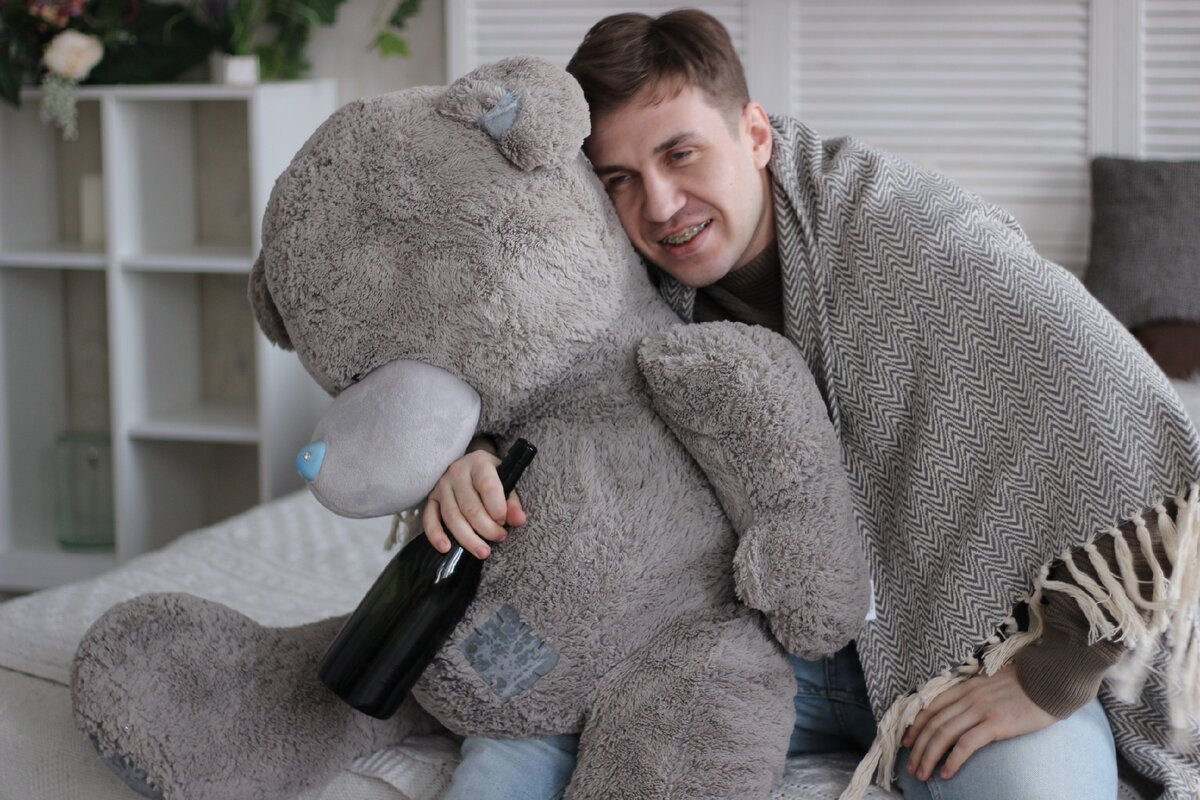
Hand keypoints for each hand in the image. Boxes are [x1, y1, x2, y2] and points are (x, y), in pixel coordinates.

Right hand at [422, 445, 525, 558]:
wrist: (470, 464)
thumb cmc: (491, 475)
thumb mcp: (506, 480)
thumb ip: (513, 501)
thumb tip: (519, 520)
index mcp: (479, 463)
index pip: (488, 486)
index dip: (497, 508)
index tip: (505, 522)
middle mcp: (457, 472)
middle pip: (470, 507)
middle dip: (486, 528)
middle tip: (500, 538)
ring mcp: (441, 485)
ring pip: (452, 517)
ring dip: (467, 538)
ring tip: (483, 552)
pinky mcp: (431, 498)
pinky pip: (429, 519)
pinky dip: (436, 535)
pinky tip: (446, 548)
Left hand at [901, 664, 1055, 781]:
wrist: (1050, 681)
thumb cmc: (1026, 686)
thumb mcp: (992, 686)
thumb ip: (975, 696)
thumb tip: (962, 712)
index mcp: (965, 688)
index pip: (930, 707)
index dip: (915, 726)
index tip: (907, 742)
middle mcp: (968, 698)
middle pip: (933, 724)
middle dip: (918, 747)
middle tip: (911, 766)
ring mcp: (980, 710)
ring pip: (943, 734)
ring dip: (929, 756)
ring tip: (922, 773)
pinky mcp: (996, 724)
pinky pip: (966, 744)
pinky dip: (953, 760)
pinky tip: (947, 773)